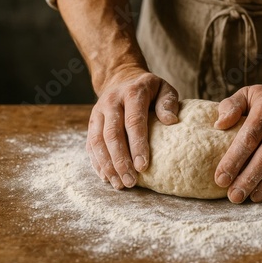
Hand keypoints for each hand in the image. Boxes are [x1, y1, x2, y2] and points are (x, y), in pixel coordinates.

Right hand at [86, 68, 178, 189]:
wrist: (121, 78)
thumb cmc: (149, 89)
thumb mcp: (164, 88)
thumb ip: (168, 102)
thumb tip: (171, 121)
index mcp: (132, 93)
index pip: (133, 121)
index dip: (137, 145)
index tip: (143, 166)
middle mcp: (111, 102)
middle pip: (112, 134)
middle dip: (120, 160)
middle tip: (130, 181)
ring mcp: (98, 113)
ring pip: (98, 141)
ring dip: (107, 165)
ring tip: (119, 184)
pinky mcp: (91, 123)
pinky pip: (90, 145)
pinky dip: (97, 163)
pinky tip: (107, 178)